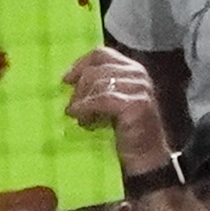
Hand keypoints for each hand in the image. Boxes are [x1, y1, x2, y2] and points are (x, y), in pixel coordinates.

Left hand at [65, 46, 172, 172]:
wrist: (144, 156)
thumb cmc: (122, 131)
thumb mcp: (107, 104)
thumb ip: (96, 88)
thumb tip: (67, 80)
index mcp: (131, 69)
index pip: (101, 54)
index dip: (79, 65)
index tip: (65, 81)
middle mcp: (138, 74)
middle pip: (95, 69)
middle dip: (78, 90)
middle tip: (73, 109)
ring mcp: (139, 88)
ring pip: (97, 83)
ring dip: (82, 102)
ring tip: (80, 118)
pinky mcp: (136, 105)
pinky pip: (102, 99)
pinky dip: (87, 109)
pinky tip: (82, 120)